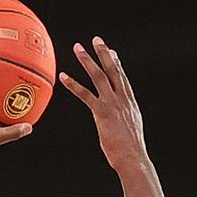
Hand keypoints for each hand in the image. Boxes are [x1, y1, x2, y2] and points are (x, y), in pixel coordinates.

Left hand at [59, 36, 148, 170]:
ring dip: (87, 60)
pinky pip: (86, 95)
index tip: (111, 51)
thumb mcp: (128, 130)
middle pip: (113, 70)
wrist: (133, 157)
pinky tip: (64, 76)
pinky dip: (74, 84)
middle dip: (103, 53)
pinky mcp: (103, 112)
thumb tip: (119, 121)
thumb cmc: (129, 149)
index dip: (116, 63)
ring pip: (99, 76)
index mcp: (129, 103)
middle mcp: (123, 99)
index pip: (122, 78)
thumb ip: (123, 120)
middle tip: (96, 39)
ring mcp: (113, 104)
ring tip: (77, 48)